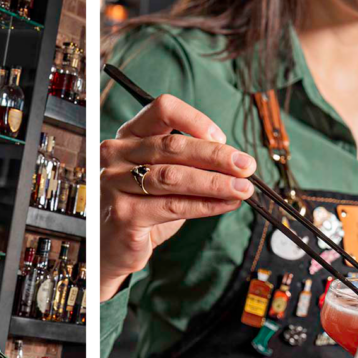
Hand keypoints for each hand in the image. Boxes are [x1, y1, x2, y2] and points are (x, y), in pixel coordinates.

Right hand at [100, 94, 257, 300]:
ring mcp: (116, 184)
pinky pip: (173, 206)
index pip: (162, 110)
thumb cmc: (140, 207)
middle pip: (173, 146)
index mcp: (128, 136)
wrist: (111, 247)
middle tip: (246, 165)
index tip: (221, 137)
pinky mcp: (124, 214)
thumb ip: (189, 165)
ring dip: (215, 182)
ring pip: (174, 177)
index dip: (196, 120)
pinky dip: (205, 205)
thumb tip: (235, 162)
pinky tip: (225, 205)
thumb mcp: (163, 178)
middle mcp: (117, 155)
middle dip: (216, 156)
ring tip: (242, 188)